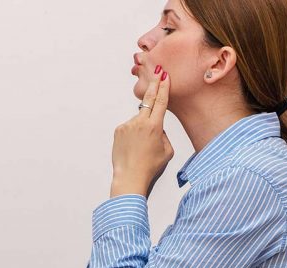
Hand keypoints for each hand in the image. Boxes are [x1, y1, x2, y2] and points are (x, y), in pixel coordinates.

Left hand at [111, 71, 173, 196]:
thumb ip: (164, 134)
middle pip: (148, 100)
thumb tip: (157, 127)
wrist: (130, 176)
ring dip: (142, 127)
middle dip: (154, 86)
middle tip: (157, 73)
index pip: (161, 101)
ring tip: (142, 146)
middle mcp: (140, 122)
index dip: (164, 87)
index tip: (164, 76)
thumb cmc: (150, 166)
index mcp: (155, 126)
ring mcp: (127, 125)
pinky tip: (133, 146)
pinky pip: (130, 127)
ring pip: (139, 120)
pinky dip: (133, 133)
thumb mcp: (167, 151)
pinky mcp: (119, 130)